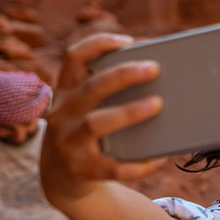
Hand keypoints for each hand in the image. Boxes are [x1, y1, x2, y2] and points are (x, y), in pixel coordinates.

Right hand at [40, 32, 165, 206]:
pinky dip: (138, 163)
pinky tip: (160, 158)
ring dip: (128, 112)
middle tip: (154, 68)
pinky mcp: (81, 171)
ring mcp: (69, 144)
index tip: (127, 40)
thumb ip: (108, 92)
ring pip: (95, 124)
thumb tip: (160, 76)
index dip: (99, 44)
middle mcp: (63, 115)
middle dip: (123, 75)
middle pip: (91, 88)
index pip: (74, 59)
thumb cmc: (84, 133)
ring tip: (158, 104)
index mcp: (66, 93)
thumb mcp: (84, 108)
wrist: (59, 179)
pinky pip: (112, 168)